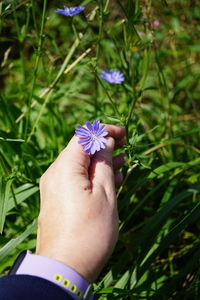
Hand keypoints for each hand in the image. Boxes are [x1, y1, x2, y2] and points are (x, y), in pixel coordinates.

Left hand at [36, 124, 125, 281]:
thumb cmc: (90, 232)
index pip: (84, 136)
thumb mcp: (105, 194)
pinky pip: (75, 179)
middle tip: (126, 147)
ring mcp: (54, 187)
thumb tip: (105, 143)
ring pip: (79, 165)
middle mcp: (54, 173)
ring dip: (100, 161)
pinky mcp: (57, 199)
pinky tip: (110, 180)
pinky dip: (92, 176)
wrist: (64, 268)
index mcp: (65, 168)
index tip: (124, 134)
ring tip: (122, 162)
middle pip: (80, 149)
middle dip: (103, 146)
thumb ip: (105, 164)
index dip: (105, 131)